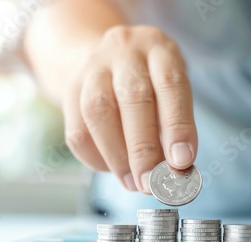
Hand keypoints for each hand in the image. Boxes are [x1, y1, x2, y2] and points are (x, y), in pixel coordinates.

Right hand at [63, 25, 197, 193]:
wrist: (111, 58)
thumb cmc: (154, 84)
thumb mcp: (173, 92)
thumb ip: (176, 126)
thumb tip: (176, 170)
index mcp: (160, 49)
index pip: (171, 84)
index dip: (177, 125)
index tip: (181, 162)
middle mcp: (125, 51)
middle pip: (132, 97)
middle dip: (144, 148)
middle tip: (153, 182)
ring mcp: (93, 67)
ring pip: (97, 111)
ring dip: (117, 156)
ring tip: (133, 183)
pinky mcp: (70, 88)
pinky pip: (76, 128)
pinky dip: (95, 157)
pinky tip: (113, 169)